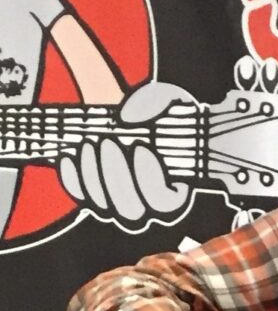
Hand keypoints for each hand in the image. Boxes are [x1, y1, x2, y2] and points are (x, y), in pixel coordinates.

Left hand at [58, 82, 195, 226]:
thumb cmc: (154, 110)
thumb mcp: (162, 100)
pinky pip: (83, 197)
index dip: (153, 180)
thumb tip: (128, 118)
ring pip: (106, 207)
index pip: (166, 201)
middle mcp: (149, 202)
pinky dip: (74, 179)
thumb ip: (153, 105)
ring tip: (89, 143)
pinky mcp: (96, 196)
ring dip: (95, 176)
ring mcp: (121, 202)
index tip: (140, 147)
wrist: (129, 116)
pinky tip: (68, 156)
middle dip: (117, 175)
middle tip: (108, 142)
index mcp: (176, 186)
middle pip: (133, 210)